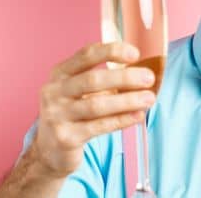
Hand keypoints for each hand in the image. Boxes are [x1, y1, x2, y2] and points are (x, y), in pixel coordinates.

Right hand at [27, 42, 158, 179]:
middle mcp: (54, 92)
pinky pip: (99, 126)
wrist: (51, 149)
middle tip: (149, 78)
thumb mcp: (79, 91)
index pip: (86, 55)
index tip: (136, 53)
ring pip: (97, 105)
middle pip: (93, 79)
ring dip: (127, 100)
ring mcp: (56, 115)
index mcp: (59, 74)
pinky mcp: (65, 138)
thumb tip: (141, 73)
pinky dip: (121, 120)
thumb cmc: (74, 113)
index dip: (111, 51)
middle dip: (124, 77)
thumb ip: (103, 80)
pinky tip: (138, 115)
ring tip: (149, 98)